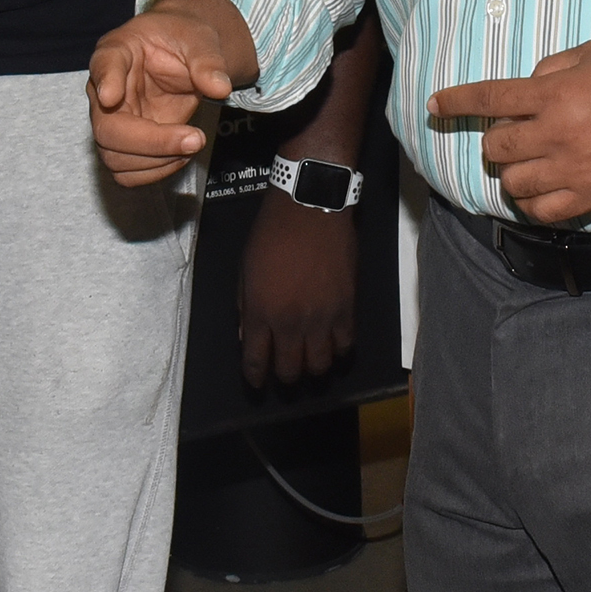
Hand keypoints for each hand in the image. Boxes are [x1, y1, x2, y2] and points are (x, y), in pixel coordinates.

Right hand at [88, 5, 237, 189]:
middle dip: (152, 142)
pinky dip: (156, 172)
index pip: (104, 64)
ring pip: (114, 158)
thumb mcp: (199, 39)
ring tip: (194, 142)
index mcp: (118, 51)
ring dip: (158, 161)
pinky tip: (182, 152)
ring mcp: (111, 121)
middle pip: (106, 129)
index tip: (111, 97)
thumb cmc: (182, 40)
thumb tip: (219, 88)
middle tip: (195, 138)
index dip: (105, 81)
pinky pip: (127, 172)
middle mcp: (104, 90)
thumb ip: (207, 61)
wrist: (183, 56)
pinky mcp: (124, 144)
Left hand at [237, 188, 358, 388]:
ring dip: (313, 369)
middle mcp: (289, 322)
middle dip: (284, 378)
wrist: (310, 208)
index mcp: (259, 312)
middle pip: (289, 369)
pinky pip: (345, 345)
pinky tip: (334, 348)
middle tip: (285, 375)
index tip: (257, 383)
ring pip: (319, 365)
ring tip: (311, 364)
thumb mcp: (245, 270)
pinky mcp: (346, 308)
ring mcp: (321, 318)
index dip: (255, 379)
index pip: (255, 362)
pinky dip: (339, 352)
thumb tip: (246, 337)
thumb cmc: (271, 234)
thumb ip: (244, 306)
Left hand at [423, 39, 590, 224]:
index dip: (456, 102)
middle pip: (496, 149)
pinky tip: (542, 189)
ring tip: (531, 162)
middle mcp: (559, 135)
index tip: (435, 106)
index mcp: (557, 95)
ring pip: (514, 184)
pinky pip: (543, 212)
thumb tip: (526, 88)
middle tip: (514, 135)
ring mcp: (575, 171)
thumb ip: (554, 68)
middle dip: (496, 141)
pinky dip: (533, 202)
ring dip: (513, 173)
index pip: (489, 99)